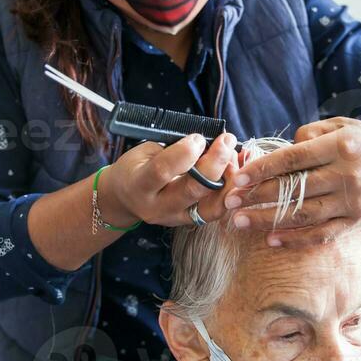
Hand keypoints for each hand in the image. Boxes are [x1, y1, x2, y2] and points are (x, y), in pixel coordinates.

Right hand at [99, 132, 238, 227]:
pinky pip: (215, 211)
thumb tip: (206, 141)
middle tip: (226, 141)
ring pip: (210, 206)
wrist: (125, 199)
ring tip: (234, 157)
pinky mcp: (189, 222)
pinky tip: (235, 172)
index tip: (198, 137)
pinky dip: (229, 191)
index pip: (163, 171)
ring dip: (228, 180)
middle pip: (192, 190)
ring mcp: (175, 218)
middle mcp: (158, 206)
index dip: (184, 153)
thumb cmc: (136, 168)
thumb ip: (172, 149)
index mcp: (140, 185)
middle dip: (215, 163)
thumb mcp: (144, 152)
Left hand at [223, 117, 360, 247]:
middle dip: (256, 196)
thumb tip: (281, 148)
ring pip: (303, 214)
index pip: (293, 158)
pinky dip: (296, 238)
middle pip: (293, 188)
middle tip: (229, 202)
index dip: (262, 168)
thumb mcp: (347, 126)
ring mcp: (353, 201)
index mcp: (342, 145)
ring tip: (240, 222)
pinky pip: (322, 233)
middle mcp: (347, 174)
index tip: (237, 177)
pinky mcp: (358, 221)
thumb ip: (312, 133)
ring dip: (267, 220)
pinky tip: (271, 239)